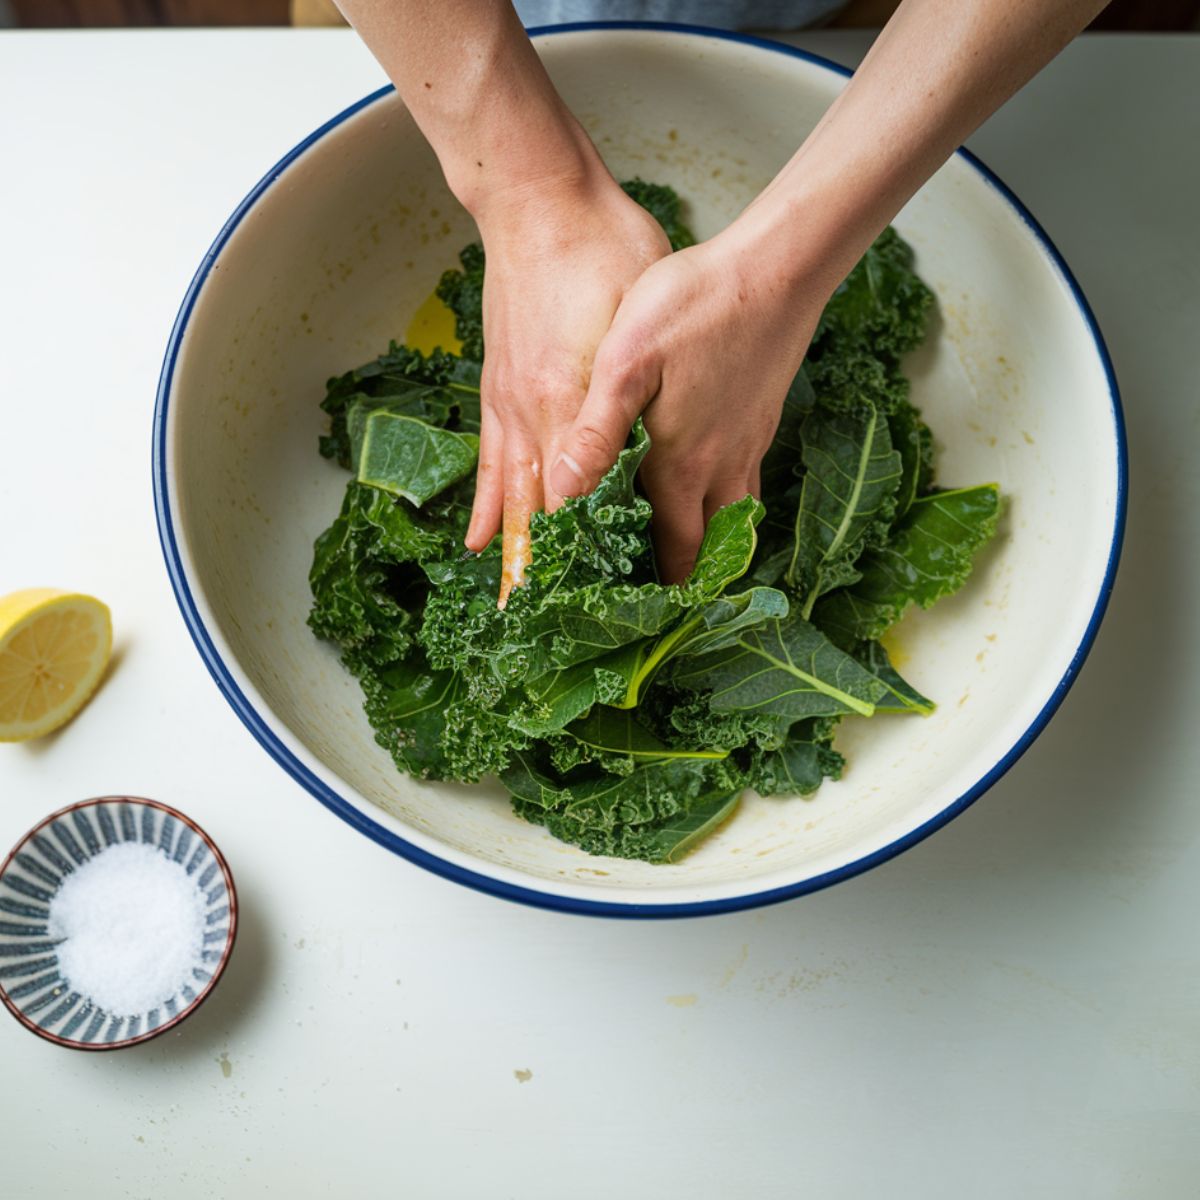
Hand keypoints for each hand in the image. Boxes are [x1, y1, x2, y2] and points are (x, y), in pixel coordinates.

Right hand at [463, 174, 670, 599]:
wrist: (541, 201)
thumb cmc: (602, 257)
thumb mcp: (627, 330)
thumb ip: (606, 414)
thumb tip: (583, 487)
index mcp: (564, 413)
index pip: (566, 514)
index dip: (571, 570)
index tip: (574, 621)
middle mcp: (529, 422)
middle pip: (530, 522)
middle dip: (534, 582)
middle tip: (532, 640)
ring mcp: (510, 408)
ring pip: (507, 503)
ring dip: (508, 559)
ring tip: (505, 609)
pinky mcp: (501, 391)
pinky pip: (490, 466)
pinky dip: (485, 511)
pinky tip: (478, 540)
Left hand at [549, 223, 826, 582]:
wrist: (775, 268)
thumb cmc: (693, 306)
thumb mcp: (628, 361)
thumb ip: (597, 431)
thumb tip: (563, 493)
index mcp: (680, 464)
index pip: (670, 547)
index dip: (655, 588)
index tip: (638, 618)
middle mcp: (719, 466)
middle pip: (707, 545)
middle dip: (685, 579)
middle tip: (660, 605)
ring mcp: (747, 445)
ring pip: (733, 518)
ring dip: (713, 545)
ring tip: (690, 565)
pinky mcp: (761, 421)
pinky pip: (746, 482)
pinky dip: (728, 505)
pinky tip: (709, 490)